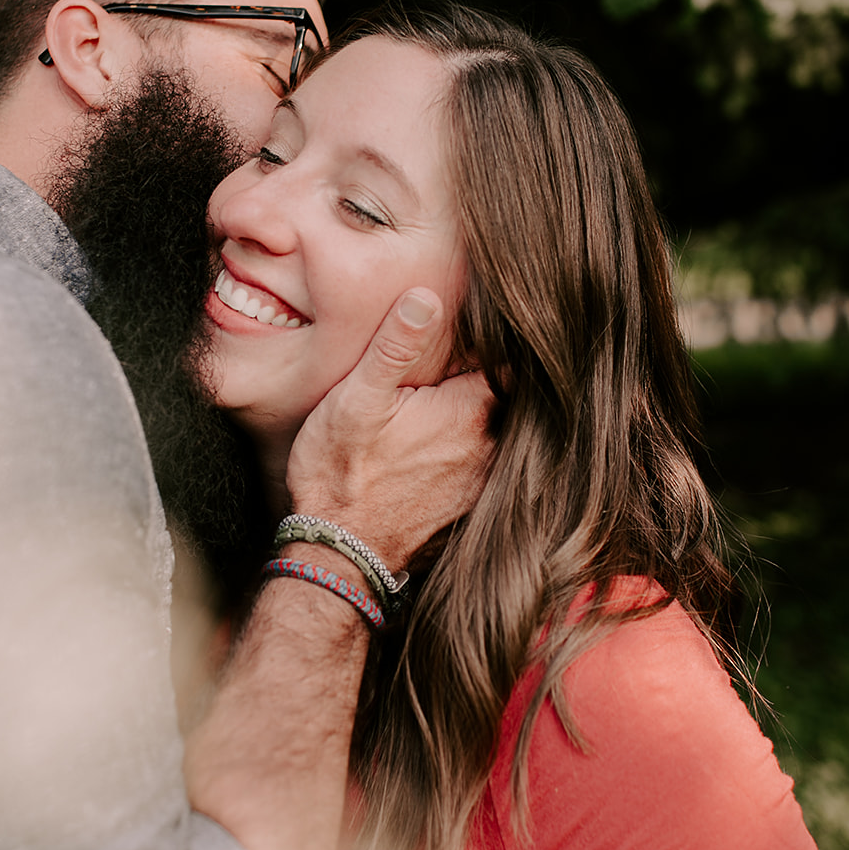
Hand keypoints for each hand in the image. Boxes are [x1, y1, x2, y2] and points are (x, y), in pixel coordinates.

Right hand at [286, 289, 494, 572]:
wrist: (339, 552)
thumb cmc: (341, 472)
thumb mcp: (358, 398)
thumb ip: (395, 345)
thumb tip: (427, 297)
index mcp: (471, 411)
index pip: (509, 361)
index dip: (497, 339)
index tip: (483, 323)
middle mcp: (489, 446)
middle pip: (507, 395)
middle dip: (488, 374)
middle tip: (465, 352)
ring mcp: (483, 479)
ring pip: (497, 430)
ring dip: (481, 412)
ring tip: (452, 392)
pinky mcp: (469, 503)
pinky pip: (484, 462)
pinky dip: (472, 446)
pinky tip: (441, 440)